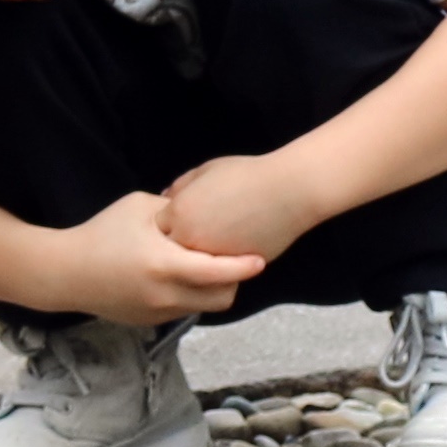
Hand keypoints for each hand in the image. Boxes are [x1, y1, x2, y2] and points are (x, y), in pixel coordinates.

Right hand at [58, 188, 262, 323]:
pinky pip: (182, 310)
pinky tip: (180, 277)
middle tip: (234, 261)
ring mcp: (157, 313)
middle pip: (221, 298)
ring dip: (211, 290)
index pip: (218, 272)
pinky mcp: (149, 322)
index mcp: (165, 265)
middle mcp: (166, 295)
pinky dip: (189, 296)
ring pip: (203, 307)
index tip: (260, 259)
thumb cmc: (101, 233)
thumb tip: (200, 208)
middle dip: (232, 282)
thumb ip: (174, 209)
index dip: (243, 266)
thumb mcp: (139, 208)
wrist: (64, 273)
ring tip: (208, 267)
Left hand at [161, 147, 335, 267]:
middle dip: (178, 245)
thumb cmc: (247, 175)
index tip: (182, 218)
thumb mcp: (206, 171)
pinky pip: (215, 275)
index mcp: (178, 213)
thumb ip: (182, 187)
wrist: (287, 192)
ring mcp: (210, 260)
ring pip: (192, 269)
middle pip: (171, 252)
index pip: (159, 228)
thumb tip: (166, 199)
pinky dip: (217, 268)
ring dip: (196, 260)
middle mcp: (189, 240)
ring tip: (212, 244)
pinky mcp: (232, 271)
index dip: (170, 223)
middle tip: (193, 234)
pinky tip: (228, 250)